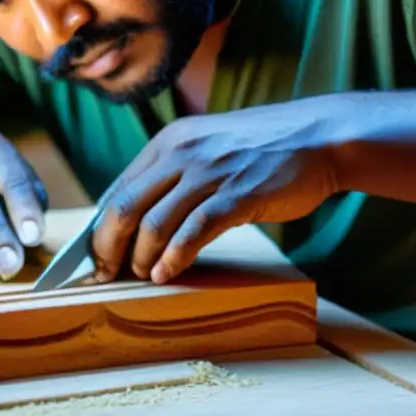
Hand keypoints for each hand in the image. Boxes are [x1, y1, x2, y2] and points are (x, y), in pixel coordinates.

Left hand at [91, 103, 340, 284]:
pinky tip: (168, 274)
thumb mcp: (209, 147)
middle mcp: (182, 153)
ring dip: (142, 258)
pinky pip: (194, 231)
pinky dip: (175, 258)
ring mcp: (210, 173)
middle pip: (125, 207)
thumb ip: (177, 173)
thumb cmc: (265, 150)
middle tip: (106, 275)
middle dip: (108, 247)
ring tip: (143, 276)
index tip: (95, 258)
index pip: (118, 189)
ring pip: (154, 223)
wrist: (320, 139)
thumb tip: (144, 217)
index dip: (100, 228)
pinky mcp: (238, 195)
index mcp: (170, 142)